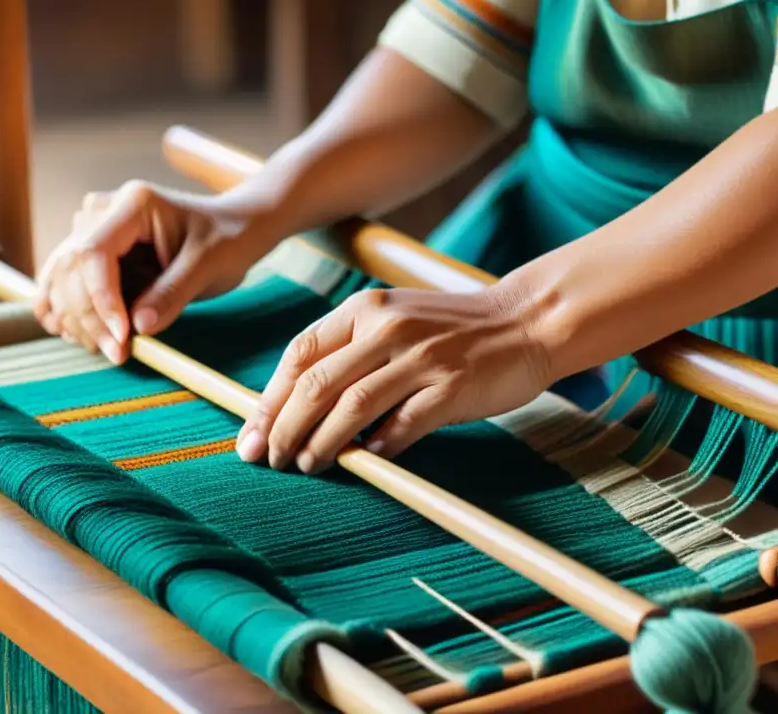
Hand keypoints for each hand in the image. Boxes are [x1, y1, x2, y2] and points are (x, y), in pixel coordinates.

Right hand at [35, 180, 273, 363]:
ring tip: (106, 350)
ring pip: (61, 278)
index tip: (122, 336)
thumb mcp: (209, 266)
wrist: (232, 229)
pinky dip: (68, 310)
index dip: (100, 298)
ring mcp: (93, 230)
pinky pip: (65, 282)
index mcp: (134, 204)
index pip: (94, 252)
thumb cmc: (226, 240)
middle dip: (89, 317)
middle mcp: (103, 211)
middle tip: (117, 354)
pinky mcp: (93, 252)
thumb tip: (139, 328)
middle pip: (71, 268)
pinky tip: (81, 337)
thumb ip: (173, 293)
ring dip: (75, 319)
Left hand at [235, 286, 553, 472]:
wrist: (526, 321)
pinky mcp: (452, 386)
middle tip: (273, 461)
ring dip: (322, 444)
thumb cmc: (454, 330)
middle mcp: (388, 327)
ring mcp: (421, 356)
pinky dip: (378, 447)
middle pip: (316, 385)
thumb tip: (298, 408)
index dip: (268, 401)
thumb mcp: (396, 321)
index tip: (252, 437)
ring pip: (351, 407)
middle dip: (285, 429)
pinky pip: (402, 425)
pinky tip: (367, 461)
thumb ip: (352, 352)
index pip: (299, 355)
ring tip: (308, 467)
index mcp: (366, 309)